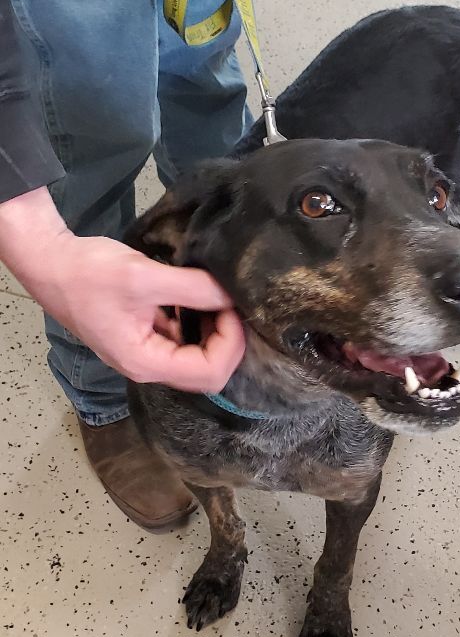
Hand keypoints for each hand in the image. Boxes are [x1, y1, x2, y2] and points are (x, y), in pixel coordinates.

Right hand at [0, 188, 245, 392]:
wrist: (52, 263)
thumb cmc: (89, 273)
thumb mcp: (145, 277)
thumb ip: (193, 289)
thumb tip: (231, 295)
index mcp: (144, 363)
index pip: (208, 373)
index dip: (230, 342)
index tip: (230, 306)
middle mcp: (146, 367)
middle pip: (206, 370)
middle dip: (226, 338)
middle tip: (227, 301)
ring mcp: (145, 353)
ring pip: (197, 355)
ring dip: (213, 329)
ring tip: (213, 296)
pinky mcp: (144, 337)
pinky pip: (182, 339)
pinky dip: (197, 321)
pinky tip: (195, 295)